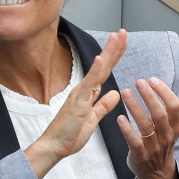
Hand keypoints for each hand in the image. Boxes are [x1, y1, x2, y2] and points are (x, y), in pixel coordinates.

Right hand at [26, 29, 127, 178]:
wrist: (54, 146)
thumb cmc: (70, 134)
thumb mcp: (92, 119)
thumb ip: (103, 105)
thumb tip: (114, 93)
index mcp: (88, 93)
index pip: (105, 71)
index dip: (114, 56)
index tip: (123, 42)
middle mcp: (83, 89)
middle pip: (103, 66)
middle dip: (114, 48)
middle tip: (123, 31)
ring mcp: (80, 94)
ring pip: (98, 70)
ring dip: (108, 53)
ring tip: (116, 37)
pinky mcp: (78, 101)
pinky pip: (89, 84)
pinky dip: (95, 70)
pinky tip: (101, 58)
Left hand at [117, 77, 178, 178]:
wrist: (157, 174)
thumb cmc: (164, 143)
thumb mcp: (176, 126)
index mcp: (175, 127)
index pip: (175, 108)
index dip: (164, 93)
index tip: (152, 79)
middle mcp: (166, 136)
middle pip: (160, 115)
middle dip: (150, 98)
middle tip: (139, 82)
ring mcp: (153, 146)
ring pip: (146, 126)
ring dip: (135, 108)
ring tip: (125, 93)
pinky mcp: (139, 155)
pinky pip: (134, 142)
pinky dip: (127, 130)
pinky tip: (119, 118)